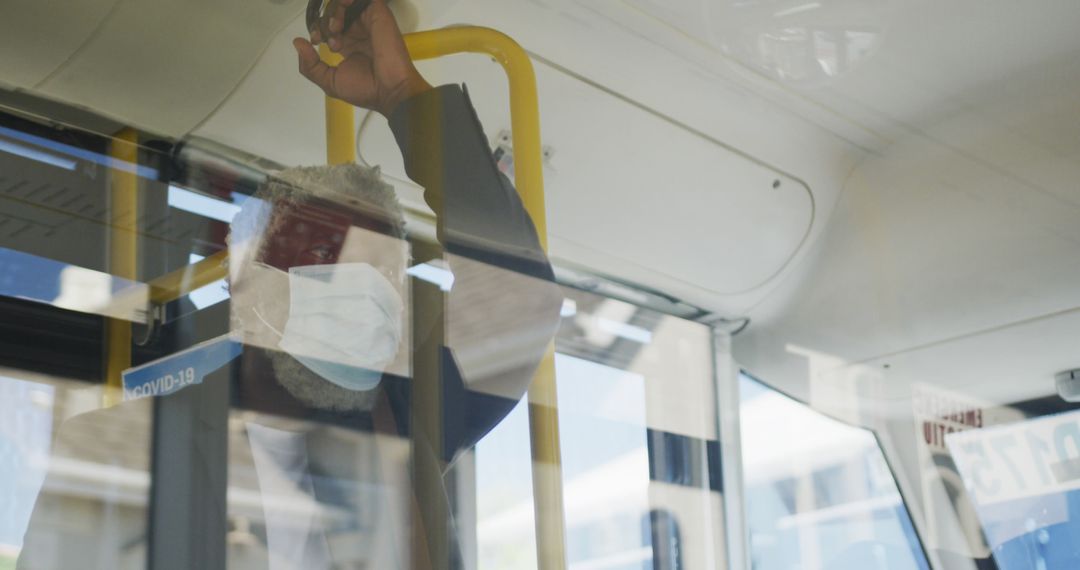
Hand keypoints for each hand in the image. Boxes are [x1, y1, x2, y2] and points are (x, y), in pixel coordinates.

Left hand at [293, 0, 431, 116]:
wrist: (389, 89)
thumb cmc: (364, 89)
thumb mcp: (329, 82)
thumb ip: (309, 65)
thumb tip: (298, 42)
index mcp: (348, 45)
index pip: (326, 27)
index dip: (317, 29)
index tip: (316, 41)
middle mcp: (357, 32)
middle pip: (331, 14)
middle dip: (323, 24)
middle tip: (328, 40)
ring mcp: (367, 22)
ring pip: (342, 4)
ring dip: (333, 12)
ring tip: (336, 29)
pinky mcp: (378, 13)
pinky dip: (345, 1)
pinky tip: (345, 6)